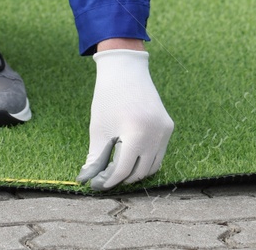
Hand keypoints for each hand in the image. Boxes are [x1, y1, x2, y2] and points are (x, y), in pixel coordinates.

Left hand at [77, 48, 173, 189]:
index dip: (109, 180)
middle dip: (122, 178)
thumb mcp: (99, 128)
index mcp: (136, 133)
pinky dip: (146, 159)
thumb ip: (95, 157)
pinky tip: (131, 156)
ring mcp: (165, 131)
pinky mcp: (168, 127)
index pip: (123, 169)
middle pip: (140, 171)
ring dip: (136, 171)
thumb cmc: (108, 97)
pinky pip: (159, 153)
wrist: (125, 69)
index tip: (96, 185)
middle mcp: (155, 134)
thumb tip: (87, 180)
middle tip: (105, 177)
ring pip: (153, 166)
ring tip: (117, 168)